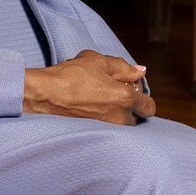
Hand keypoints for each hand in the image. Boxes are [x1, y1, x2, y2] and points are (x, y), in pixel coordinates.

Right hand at [22, 50, 154, 125]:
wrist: (46, 94)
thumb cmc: (72, 75)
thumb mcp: (99, 62)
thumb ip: (124, 67)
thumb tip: (140, 71)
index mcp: (126, 99)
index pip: (149, 107)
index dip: (143, 97)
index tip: (132, 87)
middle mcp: (120, 118)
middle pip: (137, 118)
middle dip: (131, 107)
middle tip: (115, 92)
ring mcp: (107, 127)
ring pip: (122, 123)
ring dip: (118, 113)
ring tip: (100, 98)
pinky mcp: (95, 132)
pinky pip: (108, 126)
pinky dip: (104, 118)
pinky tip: (89, 104)